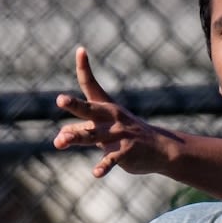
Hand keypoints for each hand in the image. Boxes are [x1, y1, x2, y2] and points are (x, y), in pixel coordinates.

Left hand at [52, 46, 180, 177]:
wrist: (162, 149)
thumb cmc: (127, 136)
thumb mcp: (104, 130)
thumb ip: (81, 131)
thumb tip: (59, 137)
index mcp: (105, 107)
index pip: (91, 85)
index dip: (84, 67)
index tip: (80, 49)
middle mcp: (111, 117)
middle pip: (89, 109)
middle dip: (74, 105)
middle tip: (60, 100)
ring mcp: (119, 134)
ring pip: (93, 136)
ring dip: (76, 138)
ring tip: (60, 142)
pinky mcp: (126, 152)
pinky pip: (112, 159)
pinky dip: (103, 166)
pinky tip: (96, 173)